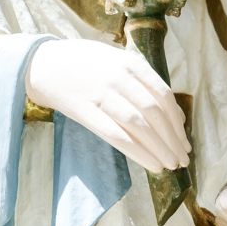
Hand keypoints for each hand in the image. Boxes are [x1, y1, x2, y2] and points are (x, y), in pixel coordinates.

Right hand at [25, 38, 190, 174]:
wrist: (42, 64)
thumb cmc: (84, 63)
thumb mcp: (117, 60)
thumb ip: (144, 82)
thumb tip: (174, 115)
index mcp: (130, 63)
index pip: (163, 96)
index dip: (177, 122)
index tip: (184, 141)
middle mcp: (119, 78)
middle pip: (155, 113)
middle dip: (172, 140)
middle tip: (182, 159)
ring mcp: (102, 95)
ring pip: (139, 126)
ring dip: (159, 148)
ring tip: (170, 165)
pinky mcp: (85, 112)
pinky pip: (116, 135)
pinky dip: (138, 152)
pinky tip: (151, 164)